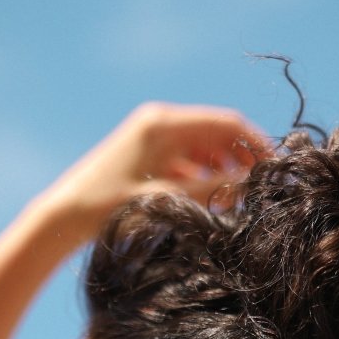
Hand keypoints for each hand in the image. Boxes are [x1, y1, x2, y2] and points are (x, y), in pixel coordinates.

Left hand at [41, 103, 270, 245]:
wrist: (63, 217)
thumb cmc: (109, 208)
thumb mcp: (167, 199)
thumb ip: (211, 188)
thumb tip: (250, 181)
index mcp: (164, 123)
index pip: (226, 123)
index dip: (256, 143)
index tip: (275, 167)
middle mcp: (159, 122)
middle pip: (217, 132)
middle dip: (242, 156)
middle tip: (261, 186)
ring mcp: (151, 136)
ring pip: (203, 146)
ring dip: (224, 167)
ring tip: (239, 196)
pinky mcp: (145, 153)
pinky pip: (186, 158)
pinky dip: (203, 173)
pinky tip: (211, 197)